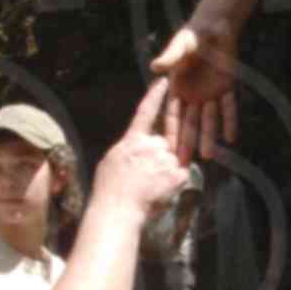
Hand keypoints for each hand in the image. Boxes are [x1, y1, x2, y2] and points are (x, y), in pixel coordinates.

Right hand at [93, 75, 188, 216]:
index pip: (146, 111)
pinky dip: (173, 182)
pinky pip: (181, 174)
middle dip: (159, 156)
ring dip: (166, 170)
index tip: (164, 80)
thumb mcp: (113, 160)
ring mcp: (166, 159)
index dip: (155, 95)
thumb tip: (136, 148)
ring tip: (150, 187)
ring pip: (173, 160)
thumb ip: (129, 148)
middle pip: (164, 143)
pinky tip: (159, 191)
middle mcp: (152, 145)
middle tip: (145, 176)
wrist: (118, 210)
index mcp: (134, 140)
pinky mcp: (178, 175)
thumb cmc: (109, 189)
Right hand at [150, 22, 238, 161]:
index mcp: (178, 87)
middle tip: (184, 163)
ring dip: (209, 136)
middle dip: (188, 142)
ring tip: (209, 156)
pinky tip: (231, 138)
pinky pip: (229, 107)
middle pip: (190, 122)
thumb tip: (155, 66)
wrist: (215, 27)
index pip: (173, 114)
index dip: (172, 131)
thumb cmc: (193, 35)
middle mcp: (193, 94)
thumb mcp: (181, 46)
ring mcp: (210, 93)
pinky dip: (230, 120)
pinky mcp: (227, 87)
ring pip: (209, 119)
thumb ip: (170, 58)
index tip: (169, 149)